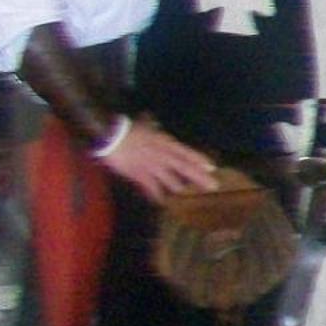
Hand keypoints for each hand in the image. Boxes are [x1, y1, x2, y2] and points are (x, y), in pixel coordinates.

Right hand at [100, 121, 217, 203]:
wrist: (113, 138)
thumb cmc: (129, 130)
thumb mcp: (146, 125)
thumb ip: (153, 128)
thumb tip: (154, 123)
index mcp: (165, 142)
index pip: (186, 153)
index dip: (199, 160)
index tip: (212, 167)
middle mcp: (162, 155)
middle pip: (185, 168)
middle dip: (199, 177)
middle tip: (213, 186)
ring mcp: (152, 167)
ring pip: (171, 181)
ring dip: (179, 188)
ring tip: (186, 194)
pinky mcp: (140, 176)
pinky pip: (152, 188)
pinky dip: (156, 195)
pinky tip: (161, 202)